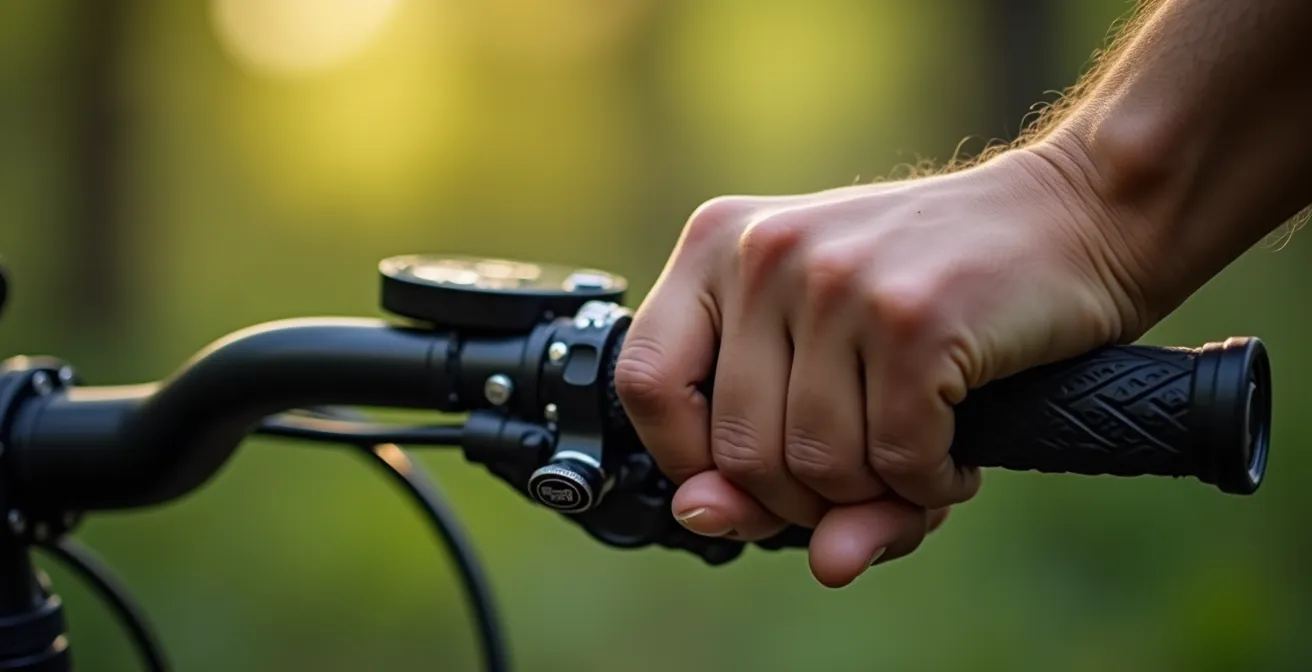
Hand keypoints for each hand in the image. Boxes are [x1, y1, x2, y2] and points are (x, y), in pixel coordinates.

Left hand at [616, 146, 1147, 586]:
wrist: (1070, 219)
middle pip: (738, 452)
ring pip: (818, 468)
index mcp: (717, 243)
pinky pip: (896, 461)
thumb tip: (779, 550)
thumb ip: (782, 460)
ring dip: (876, 493)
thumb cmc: (936, 295)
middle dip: (804, 501)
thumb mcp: (835, 360)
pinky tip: (954, 453)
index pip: (644, 384)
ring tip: (914, 450)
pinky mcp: (914, 317)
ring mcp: (838, 280)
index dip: (690, 462)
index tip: (746, 482)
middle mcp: (766, 251)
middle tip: (863, 477)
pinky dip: (931, 484)